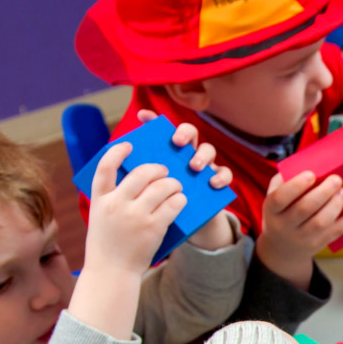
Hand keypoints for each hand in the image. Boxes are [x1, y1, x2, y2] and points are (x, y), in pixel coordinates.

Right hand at [67, 142, 184, 338]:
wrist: (111, 272)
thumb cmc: (107, 243)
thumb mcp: (100, 217)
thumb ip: (112, 197)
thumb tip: (137, 177)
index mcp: (99, 200)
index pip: (105, 167)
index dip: (117, 151)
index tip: (128, 144)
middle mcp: (116, 204)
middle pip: (141, 173)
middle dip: (157, 169)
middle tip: (164, 172)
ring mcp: (135, 216)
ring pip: (162, 187)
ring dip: (173, 184)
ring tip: (176, 187)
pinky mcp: (153, 227)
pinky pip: (173, 204)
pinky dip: (180, 200)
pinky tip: (181, 201)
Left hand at [134, 116, 235, 251]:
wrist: (182, 227)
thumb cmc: (159, 207)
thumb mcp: (145, 195)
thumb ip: (138, 180)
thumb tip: (117, 168)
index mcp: (167, 154)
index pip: (161, 132)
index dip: (153, 120)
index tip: (142, 116)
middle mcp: (186, 154)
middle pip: (189, 133)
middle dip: (184, 133)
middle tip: (176, 142)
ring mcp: (204, 167)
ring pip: (209, 150)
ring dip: (202, 155)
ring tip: (193, 167)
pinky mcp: (217, 181)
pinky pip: (225, 174)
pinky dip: (221, 176)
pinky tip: (212, 183)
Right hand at [258, 171, 342, 288]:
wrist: (282, 248)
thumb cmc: (281, 212)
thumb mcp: (274, 196)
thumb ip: (284, 180)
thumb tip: (306, 163)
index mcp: (272, 210)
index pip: (280, 198)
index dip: (295, 186)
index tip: (311, 174)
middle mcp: (284, 226)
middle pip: (304, 209)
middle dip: (323, 193)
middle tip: (337, 179)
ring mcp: (302, 237)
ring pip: (320, 222)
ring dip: (335, 205)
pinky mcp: (318, 244)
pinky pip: (336, 232)